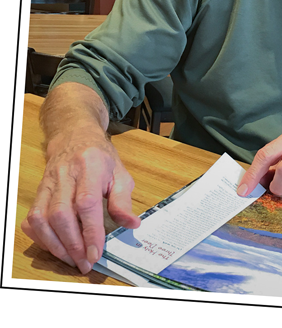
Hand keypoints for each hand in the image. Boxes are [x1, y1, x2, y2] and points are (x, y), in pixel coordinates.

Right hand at [21, 135, 140, 273]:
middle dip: (73, 244)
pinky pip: (32, 218)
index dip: (90, 231)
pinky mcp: (39, 191)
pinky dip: (40, 237)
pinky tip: (55, 246)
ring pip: (43, 218)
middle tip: (84, 262)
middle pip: (62, 214)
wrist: (75, 136)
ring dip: (56, 245)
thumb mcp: (120, 173)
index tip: (95, 253)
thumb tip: (132, 224)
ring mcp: (49, 183)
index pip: (86, 202)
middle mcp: (66, 174)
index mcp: (91, 166)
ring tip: (72, 259)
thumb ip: (124, 199)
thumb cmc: (100, 157)